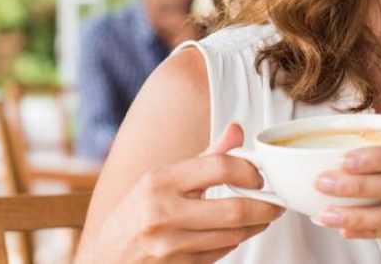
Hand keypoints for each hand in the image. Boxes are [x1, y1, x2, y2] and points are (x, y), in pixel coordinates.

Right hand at [80, 123, 283, 263]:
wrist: (104, 259)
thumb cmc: (134, 214)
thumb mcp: (160, 179)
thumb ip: (205, 157)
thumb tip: (237, 129)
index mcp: (158, 182)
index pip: (218, 167)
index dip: (249, 171)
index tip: (259, 176)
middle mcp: (163, 213)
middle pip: (234, 209)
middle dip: (265, 206)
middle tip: (276, 202)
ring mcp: (171, 246)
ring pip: (233, 235)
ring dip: (256, 226)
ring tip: (264, 215)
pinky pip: (221, 253)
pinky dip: (236, 241)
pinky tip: (239, 232)